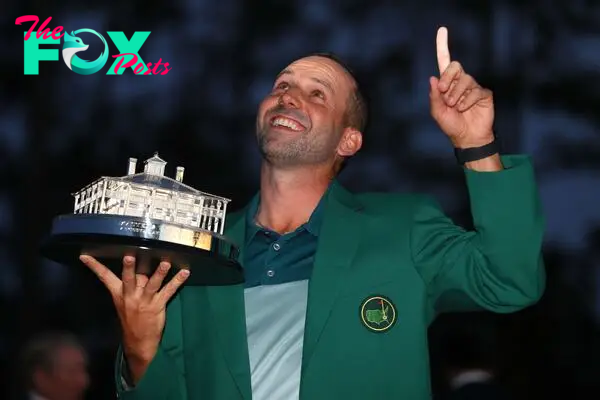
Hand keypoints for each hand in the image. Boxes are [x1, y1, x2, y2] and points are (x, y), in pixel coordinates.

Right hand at [80, 255, 189, 381]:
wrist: (138, 343)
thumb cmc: (132, 319)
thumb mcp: (125, 303)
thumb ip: (131, 285)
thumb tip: (140, 268)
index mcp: (119, 294)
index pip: (104, 277)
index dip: (95, 266)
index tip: (85, 256)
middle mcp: (130, 296)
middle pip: (130, 279)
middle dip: (129, 268)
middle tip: (129, 256)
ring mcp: (144, 301)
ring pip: (152, 284)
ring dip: (159, 273)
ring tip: (166, 263)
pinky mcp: (158, 306)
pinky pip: (169, 291)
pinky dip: (178, 281)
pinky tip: (185, 273)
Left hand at [429, 27, 494, 147]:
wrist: (467, 137)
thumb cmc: (451, 125)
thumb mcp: (437, 112)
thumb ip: (434, 96)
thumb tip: (433, 77)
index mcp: (447, 84)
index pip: (444, 62)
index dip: (442, 45)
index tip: (442, 30)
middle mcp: (460, 82)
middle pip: (454, 66)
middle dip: (448, 78)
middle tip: (444, 93)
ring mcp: (473, 86)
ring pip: (465, 79)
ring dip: (457, 94)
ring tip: (456, 106)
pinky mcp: (484, 93)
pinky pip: (475, 90)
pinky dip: (468, 101)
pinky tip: (466, 108)